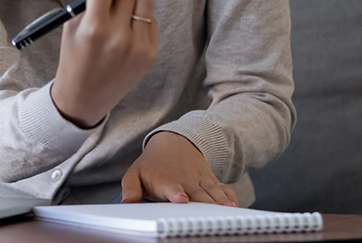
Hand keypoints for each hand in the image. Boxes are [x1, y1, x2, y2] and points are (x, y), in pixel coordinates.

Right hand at [51, 0, 156, 127]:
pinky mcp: (150, 54)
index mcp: (93, 29)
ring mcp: (137, 46)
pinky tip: (130, 14)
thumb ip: (90, 3)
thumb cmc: (74, 58)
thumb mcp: (72, 28)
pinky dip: (141, 11)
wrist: (85, 97)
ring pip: (144, 1)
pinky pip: (150, 19)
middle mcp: (118, 37)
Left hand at [121, 131, 237, 205]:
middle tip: (207, 218)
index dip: (176, 193)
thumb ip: (130, 189)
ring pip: (213, 194)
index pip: (171, 189)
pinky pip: (224, 190)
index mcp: (166, 183)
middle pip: (196, 197)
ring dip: (220, 203)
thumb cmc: (152, 165)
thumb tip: (126, 204)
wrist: (174, 142)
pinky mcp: (212, 183)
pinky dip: (230, 197)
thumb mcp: (135, 174)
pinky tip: (235, 206)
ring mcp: (201, 183)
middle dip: (202, 207)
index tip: (181, 198)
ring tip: (228, 211)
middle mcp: (186, 183)